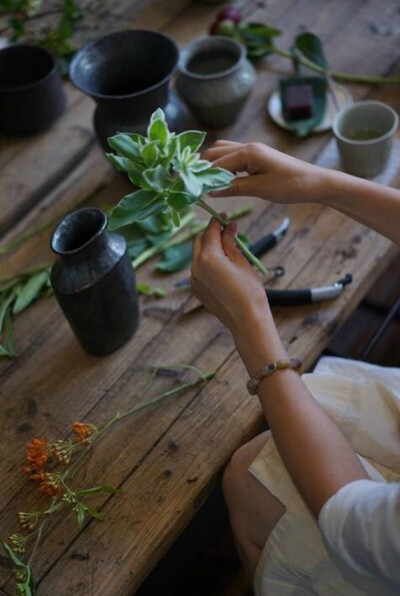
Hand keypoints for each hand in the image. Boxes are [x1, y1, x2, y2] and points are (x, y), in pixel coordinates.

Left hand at [191, 215, 269, 337]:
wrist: (247, 320)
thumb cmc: (249, 290)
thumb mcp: (241, 261)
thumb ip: (231, 242)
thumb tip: (229, 226)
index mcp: (208, 257)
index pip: (210, 231)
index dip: (218, 221)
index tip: (225, 216)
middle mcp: (195, 267)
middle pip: (198, 241)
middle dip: (210, 234)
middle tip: (226, 231)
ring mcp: (193, 280)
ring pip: (197, 256)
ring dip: (208, 249)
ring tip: (228, 251)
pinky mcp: (196, 290)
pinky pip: (198, 270)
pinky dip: (207, 264)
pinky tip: (222, 268)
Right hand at [203, 140, 324, 203]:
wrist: (315, 182)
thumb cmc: (291, 185)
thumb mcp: (260, 189)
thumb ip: (233, 188)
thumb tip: (210, 192)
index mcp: (248, 152)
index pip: (216, 163)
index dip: (202, 177)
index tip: (190, 189)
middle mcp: (248, 146)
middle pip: (215, 152)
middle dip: (204, 168)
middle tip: (196, 187)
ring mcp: (253, 150)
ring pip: (223, 152)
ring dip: (214, 166)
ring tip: (208, 184)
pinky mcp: (257, 156)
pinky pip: (234, 157)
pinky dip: (224, 167)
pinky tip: (224, 181)